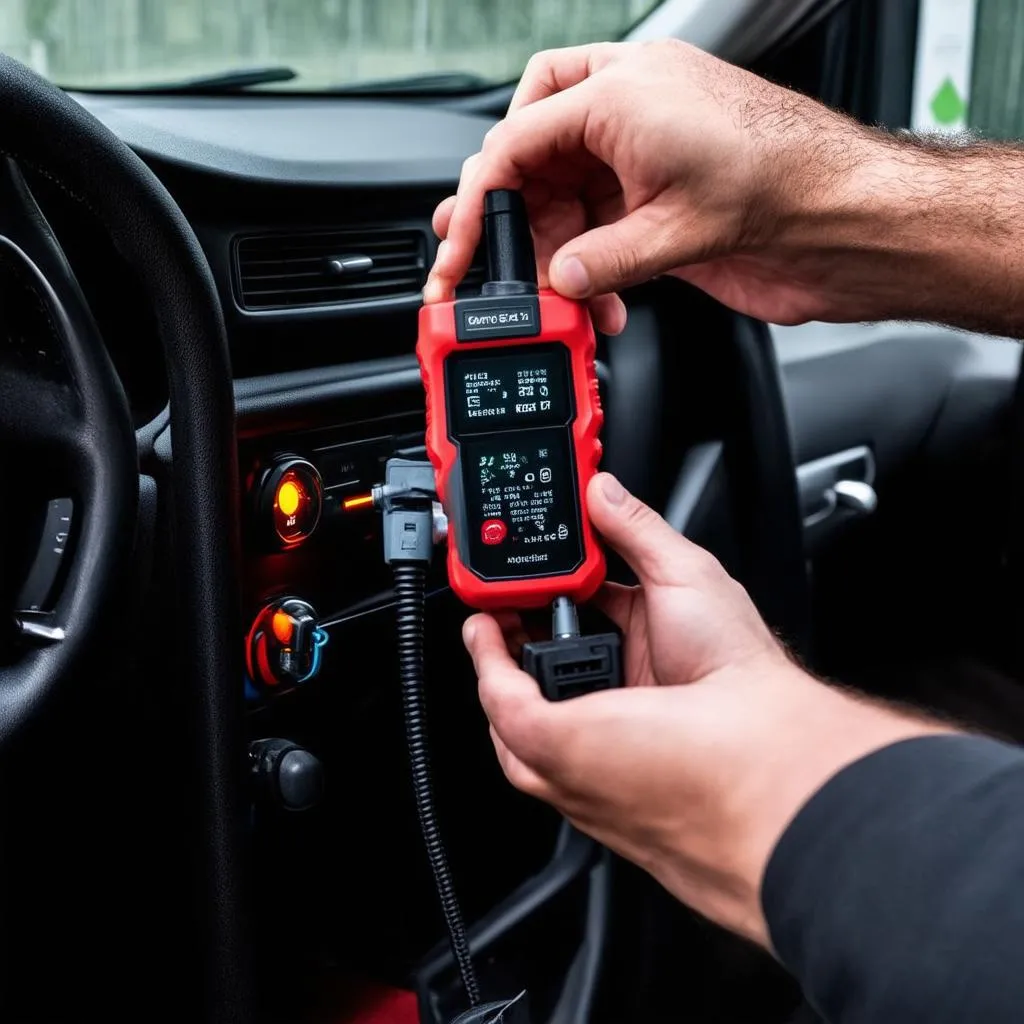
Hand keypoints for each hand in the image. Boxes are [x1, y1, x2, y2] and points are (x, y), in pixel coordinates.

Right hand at [425, 40, 883, 333]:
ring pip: (560, 200)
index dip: (479, 197)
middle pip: (531, 163)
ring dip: (552, 256)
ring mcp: (640, 156)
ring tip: (556, 301)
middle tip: (487, 270)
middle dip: (510, 225)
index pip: (517, 139)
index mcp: (623, 92)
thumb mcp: (677, 229)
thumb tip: (556, 279)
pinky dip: (586, 267)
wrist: (848, 215)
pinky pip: (595, 227)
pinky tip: (595, 300)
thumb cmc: (787, 185)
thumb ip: (601, 259)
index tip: (458, 244)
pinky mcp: (656, 196)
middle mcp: (626, 115)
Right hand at [464, 474, 951, 944]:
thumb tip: (600, 487)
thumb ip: (637, 527)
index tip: (518, 553)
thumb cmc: (732, 663)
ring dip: (499, 643)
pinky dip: (495, 677)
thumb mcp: (684, 572)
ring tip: (487, 615)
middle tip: (494, 584)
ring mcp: (593, 707)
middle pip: (543, 636)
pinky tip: (491, 646)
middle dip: (513, 608)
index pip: (575, 595)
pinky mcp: (569, 741)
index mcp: (640, 627)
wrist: (746, 734)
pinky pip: (515, 710)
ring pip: (524, 677)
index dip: (543, 575)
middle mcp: (614, 669)